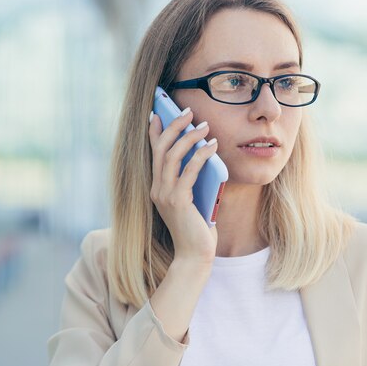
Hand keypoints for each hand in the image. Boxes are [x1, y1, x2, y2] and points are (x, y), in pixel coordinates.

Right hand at [148, 108, 218, 264]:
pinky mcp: (178, 201)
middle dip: (173, 126)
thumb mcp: (192, 198)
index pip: (153, 153)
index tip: (158, 112)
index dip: (154, 131)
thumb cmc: (197, 227)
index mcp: (157, 187)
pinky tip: (213, 145)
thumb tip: (203, 152)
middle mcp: (156, 189)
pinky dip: (201, 154)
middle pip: (161, 148)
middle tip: (188, 110)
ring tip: (204, 125)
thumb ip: (191, 179)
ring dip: (189, 136)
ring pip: (172, 155)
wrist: (194, 255)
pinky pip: (189, 170)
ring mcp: (164, 195)